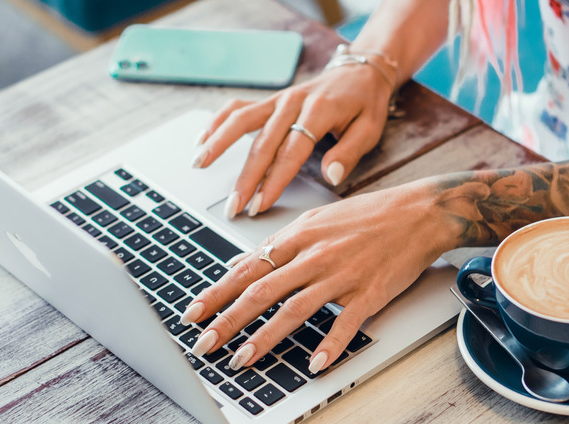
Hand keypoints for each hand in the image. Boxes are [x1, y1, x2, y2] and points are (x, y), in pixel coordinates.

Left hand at [179, 180, 457, 373]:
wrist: (419, 212)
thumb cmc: (368, 215)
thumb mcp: (317, 219)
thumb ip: (280, 243)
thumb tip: (244, 262)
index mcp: (299, 236)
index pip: (247, 268)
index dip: (216, 293)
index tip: (193, 313)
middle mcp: (314, 256)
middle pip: (261, 291)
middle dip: (228, 320)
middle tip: (204, 343)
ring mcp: (341, 275)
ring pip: (294, 309)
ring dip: (265, 337)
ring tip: (242, 359)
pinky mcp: (369, 293)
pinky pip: (345, 323)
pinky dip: (329, 345)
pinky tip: (313, 364)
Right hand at [192, 64, 394, 217]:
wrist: (361, 71)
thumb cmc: (365, 105)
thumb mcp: (369, 129)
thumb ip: (349, 153)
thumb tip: (331, 177)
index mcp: (319, 111)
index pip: (291, 152)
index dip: (273, 181)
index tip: (260, 205)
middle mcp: (293, 102)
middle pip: (262, 143)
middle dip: (245, 179)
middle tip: (233, 207)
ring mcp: (279, 98)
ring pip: (241, 120)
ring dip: (219, 144)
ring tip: (199, 165)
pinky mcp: (270, 99)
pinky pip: (238, 107)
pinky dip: (218, 121)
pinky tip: (202, 140)